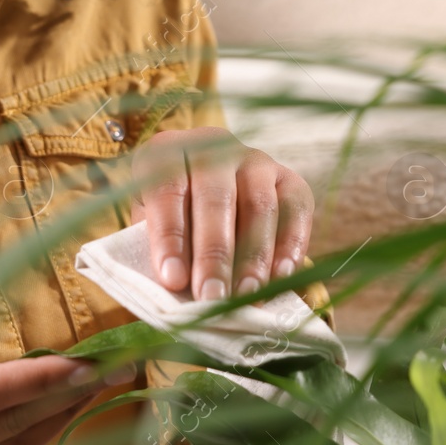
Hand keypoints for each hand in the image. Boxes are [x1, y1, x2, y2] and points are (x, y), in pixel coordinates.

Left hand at [128, 126, 313, 301]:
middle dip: (214, 254)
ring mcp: (254, 159)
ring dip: (253, 256)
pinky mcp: (288, 177)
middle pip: (215, 198)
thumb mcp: (150, 226)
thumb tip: (176, 289)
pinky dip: (291, 244)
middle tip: (211, 296)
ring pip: (258, 205)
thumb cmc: (172, 218)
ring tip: (246, 296)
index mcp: (167, 152)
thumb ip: (160, 250)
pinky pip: (295, 207)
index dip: (169, 237)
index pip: (166, 191)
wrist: (209, 199)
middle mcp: (213, 148)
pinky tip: (282, 276)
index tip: (173, 280)